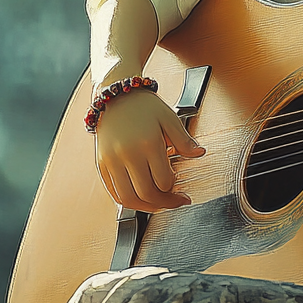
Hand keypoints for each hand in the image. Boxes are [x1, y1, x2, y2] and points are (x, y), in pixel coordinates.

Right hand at [95, 86, 205, 211]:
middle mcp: (127, 154)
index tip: (182, 191)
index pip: (164, 180)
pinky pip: (114, 192)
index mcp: (147, 143)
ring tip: (159, 204)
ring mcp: (112, 161)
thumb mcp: (169, 118)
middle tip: (175, 202)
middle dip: (164, 203)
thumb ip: (184, 140)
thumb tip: (199, 153)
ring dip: (146, 207)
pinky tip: (141, 199)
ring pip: (128, 198)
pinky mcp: (102, 164)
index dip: (175, 190)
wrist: (116, 96)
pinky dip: (128, 201)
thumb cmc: (144, 106)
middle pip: (146, 193)